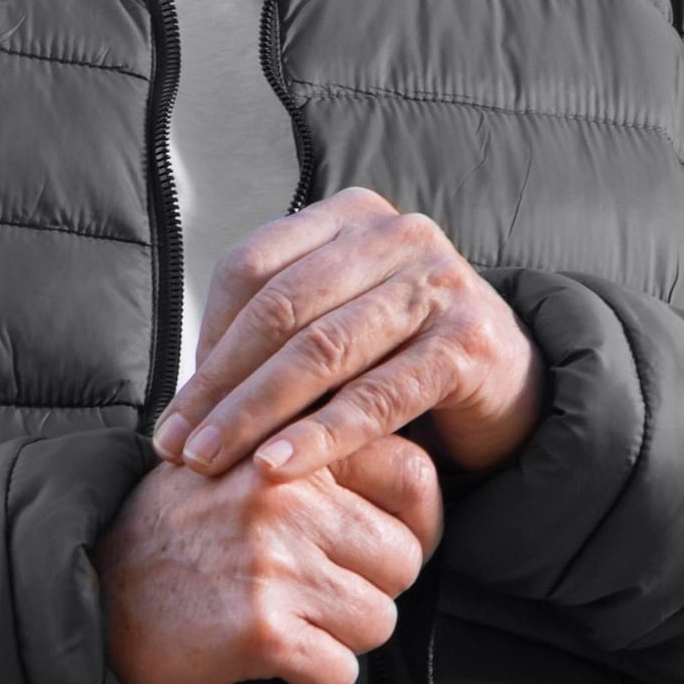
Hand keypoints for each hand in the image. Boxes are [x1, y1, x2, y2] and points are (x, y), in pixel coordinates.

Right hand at [94, 432, 444, 683]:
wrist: (87, 604)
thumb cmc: (158, 540)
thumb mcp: (222, 464)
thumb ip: (295, 450)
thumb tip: (390, 462)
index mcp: (282, 448)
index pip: (409, 472)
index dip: (416, 520)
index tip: (394, 542)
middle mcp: (283, 497)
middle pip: (402, 558)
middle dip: (370, 588)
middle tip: (318, 594)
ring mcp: (274, 563)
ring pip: (377, 619)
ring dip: (341, 636)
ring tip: (288, 622)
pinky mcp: (262, 629)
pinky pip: (340, 671)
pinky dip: (314, 679)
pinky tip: (275, 660)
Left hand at [167, 189, 543, 482]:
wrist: (509, 383)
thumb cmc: (401, 355)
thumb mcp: (335, 326)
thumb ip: (272, 337)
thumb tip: (183, 400)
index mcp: (349, 217)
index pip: (250, 267)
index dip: (204, 341)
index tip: (175, 410)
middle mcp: (396, 235)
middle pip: (280, 309)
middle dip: (220, 385)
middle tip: (177, 446)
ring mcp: (438, 282)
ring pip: (323, 351)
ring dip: (256, 413)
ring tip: (211, 462)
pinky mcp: (468, 342)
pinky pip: (379, 395)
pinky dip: (323, 435)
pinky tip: (279, 467)